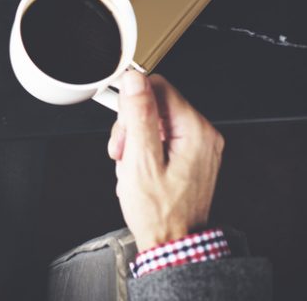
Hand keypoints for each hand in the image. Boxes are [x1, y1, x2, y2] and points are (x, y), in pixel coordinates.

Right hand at [107, 71, 223, 250]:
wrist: (172, 243)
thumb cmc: (159, 212)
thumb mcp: (141, 160)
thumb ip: (138, 116)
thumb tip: (135, 81)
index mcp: (195, 131)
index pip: (158, 86)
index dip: (131, 101)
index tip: (120, 123)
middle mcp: (203, 134)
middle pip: (155, 103)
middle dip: (131, 125)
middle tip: (123, 150)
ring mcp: (198, 145)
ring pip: (155, 119)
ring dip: (134, 138)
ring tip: (129, 164)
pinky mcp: (190, 155)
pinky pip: (161, 136)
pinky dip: (143, 148)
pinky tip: (137, 167)